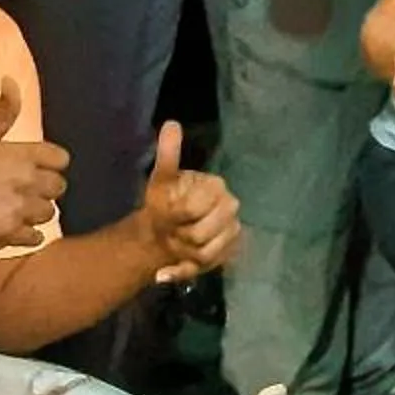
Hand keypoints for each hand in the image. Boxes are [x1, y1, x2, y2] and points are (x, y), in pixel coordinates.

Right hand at [0, 81, 68, 248]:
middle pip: (59, 187)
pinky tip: (9, 227)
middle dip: (44, 189)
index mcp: (22, 154)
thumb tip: (10, 80)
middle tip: (21, 191)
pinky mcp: (11, 235)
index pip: (61, 159)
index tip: (35, 169)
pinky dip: (27, 235)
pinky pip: (37, 237)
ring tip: (12, 209)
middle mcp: (27, 181)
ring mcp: (20, 210)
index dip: (50, 164)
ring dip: (35, 212)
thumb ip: (2, 111)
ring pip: (48, 213)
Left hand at [133, 121, 239, 284]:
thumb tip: (170, 123)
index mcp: (216, 187)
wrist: (164, 230)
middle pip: (200, 236)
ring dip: (180, 255)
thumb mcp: (161, 178)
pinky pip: (207, 268)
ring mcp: (232, 231)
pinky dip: (184, 272)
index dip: (174, 216)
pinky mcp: (229, 253)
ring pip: (205, 254)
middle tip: (168, 231)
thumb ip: (168, 153)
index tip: (165, 212)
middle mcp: (231, 207)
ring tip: (171, 246)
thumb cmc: (164, 202)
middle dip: (178, 237)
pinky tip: (167, 271)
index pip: (193, 209)